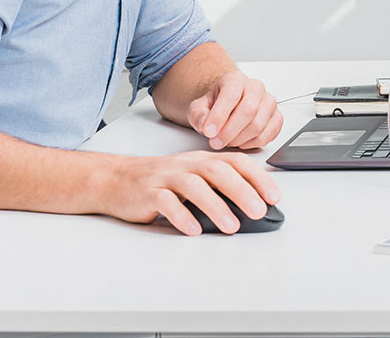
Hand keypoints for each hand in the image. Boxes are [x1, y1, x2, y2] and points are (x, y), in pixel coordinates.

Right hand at [98, 150, 279, 235]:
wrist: (115, 179)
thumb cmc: (159, 181)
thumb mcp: (192, 178)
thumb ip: (218, 187)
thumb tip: (252, 206)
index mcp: (201, 160)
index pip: (235, 162)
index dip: (257, 177)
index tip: (274, 196)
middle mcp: (186, 165)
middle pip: (217, 171)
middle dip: (241, 190)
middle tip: (258, 210)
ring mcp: (166, 178)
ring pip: (194, 186)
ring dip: (216, 206)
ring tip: (231, 225)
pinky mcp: (148, 193)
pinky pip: (166, 202)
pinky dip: (182, 216)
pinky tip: (193, 229)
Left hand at [187, 70, 282, 150]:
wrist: (228, 106)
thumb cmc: (215, 105)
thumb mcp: (198, 107)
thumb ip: (198, 115)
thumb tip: (206, 125)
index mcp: (236, 79)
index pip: (231, 94)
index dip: (219, 115)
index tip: (208, 131)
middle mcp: (256, 87)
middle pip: (248, 110)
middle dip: (229, 131)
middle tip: (215, 142)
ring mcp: (269, 102)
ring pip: (258, 125)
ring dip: (239, 139)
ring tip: (226, 141)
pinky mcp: (277, 118)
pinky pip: (268, 135)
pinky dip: (251, 144)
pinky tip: (240, 141)